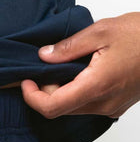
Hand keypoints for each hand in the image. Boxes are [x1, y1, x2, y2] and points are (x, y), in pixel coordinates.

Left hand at [21, 12, 139, 118]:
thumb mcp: (102, 31)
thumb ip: (69, 47)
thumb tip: (44, 57)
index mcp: (97, 86)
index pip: (52, 107)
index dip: (33, 97)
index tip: (26, 82)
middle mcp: (102, 105)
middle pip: (60, 109)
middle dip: (48, 91)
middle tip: (50, 67)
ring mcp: (110, 110)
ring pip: (73, 109)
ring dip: (63, 92)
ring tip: (71, 66)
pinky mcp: (115, 108)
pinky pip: (87, 106)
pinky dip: (78, 93)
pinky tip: (85, 73)